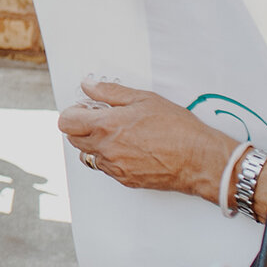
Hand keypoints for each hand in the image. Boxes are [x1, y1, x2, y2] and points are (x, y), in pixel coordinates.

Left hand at [57, 79, 239, 199]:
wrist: (199, 159)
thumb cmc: (177, 128)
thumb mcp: (144, 99)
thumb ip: (110, 92)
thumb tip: (88, 86)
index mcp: (107, 126)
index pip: (66, 122)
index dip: (73, 112)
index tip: (85, 108)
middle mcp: (106, 149)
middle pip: (73, 139)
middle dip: (81, 127)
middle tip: (101, 118)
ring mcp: (114, 167)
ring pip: (88, 155)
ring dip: (94, 144)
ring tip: (118, 134)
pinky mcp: (125, 180)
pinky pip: (106, 168)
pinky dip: (110, 158)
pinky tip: (130, 148)